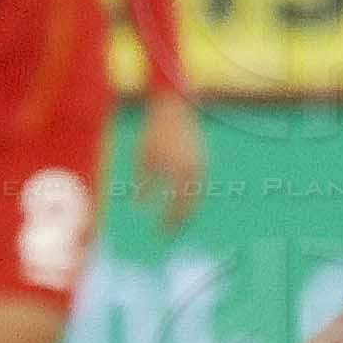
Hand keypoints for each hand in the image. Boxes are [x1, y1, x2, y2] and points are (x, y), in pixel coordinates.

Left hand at [133, 90, 202, 230]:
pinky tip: (178, 198)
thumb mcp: (144, 161)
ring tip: (174, 218)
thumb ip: (144, 187)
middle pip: (192, 206)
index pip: (178, 208)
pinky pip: (198, 184)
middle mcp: (197, 173)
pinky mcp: (203, 159)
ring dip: (186, 209)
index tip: (160, 233)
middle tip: (169, 232)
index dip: (169, 222)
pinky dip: (189, 195)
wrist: (174, 109)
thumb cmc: (154, 133)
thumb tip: (139, 209)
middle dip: (180, 221)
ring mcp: (203, 166)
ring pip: (197, 195)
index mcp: (183, 175)